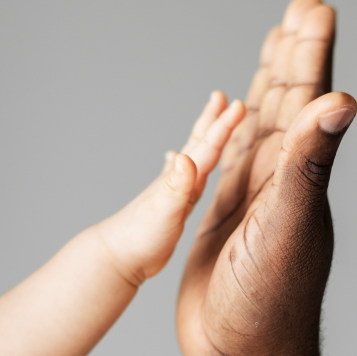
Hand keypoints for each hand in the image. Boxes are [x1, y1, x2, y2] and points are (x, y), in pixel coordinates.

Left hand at [97, 92, 244, 285]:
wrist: (117, 257)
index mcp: (181, 179)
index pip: (208, 147)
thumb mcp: (165, 212)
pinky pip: (183, 179)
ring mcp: (174, 192)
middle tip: (222, 97)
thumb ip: (176, 185)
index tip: (239, 104)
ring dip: (204, 138)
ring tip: (210, 121)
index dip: (224, 126)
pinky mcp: (171, 207)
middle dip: (213, 121)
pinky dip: (183, 166)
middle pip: (199, 143)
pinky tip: (177, 161)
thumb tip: (182, 155)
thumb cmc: (140, 237)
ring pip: (194, 157)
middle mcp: (178, 180)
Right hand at [176, 0, 356, 355]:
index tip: (315, 7)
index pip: (308, 97)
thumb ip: (309, 162)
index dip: (311, 50)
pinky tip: (237, 113)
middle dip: (295, 52)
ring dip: (270, 80)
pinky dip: (235, 125)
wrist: (244, 353)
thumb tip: (345, 98)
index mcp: (297, 171)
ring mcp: (254, 192)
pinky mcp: (226, 211)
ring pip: (263, 122)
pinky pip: (233, 154)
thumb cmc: (269, 301)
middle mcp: (281, 175)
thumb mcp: (288, 225)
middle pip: (289, 99)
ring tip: (276, 43)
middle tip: (302, 8)